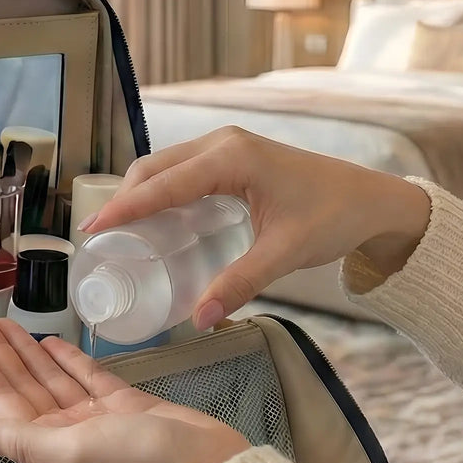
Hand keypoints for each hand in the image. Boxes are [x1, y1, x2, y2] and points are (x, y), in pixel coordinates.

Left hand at [0, 314, 250, 462]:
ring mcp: (95, 419)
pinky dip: (68, 360)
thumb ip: (21, 441)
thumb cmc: (137, 461)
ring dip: (26, 352)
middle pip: (22, 387)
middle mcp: (65, 434)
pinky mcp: (124, 405)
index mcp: (47, 449)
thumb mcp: (72, 452)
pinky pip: (86, 377)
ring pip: (51, 378)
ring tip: (3, 321)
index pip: (2, 405)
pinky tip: (50, 342)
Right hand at [81, 127, 430, 328]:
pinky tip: (157, 221)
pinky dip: (162, 191)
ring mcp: (228, 146)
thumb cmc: (334, 216)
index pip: (162, 184)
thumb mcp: (285, 252)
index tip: (91, 230)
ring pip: (166, 166)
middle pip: (154, 169)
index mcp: (232, 158)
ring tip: (121, 233)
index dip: (123, 208)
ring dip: (141, 194)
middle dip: (123, 200)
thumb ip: (241, 283)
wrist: (371, 199)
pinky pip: (183, 170)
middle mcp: (224, 143)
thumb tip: (200, 318)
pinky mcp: (233, 157)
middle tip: (101, 240)